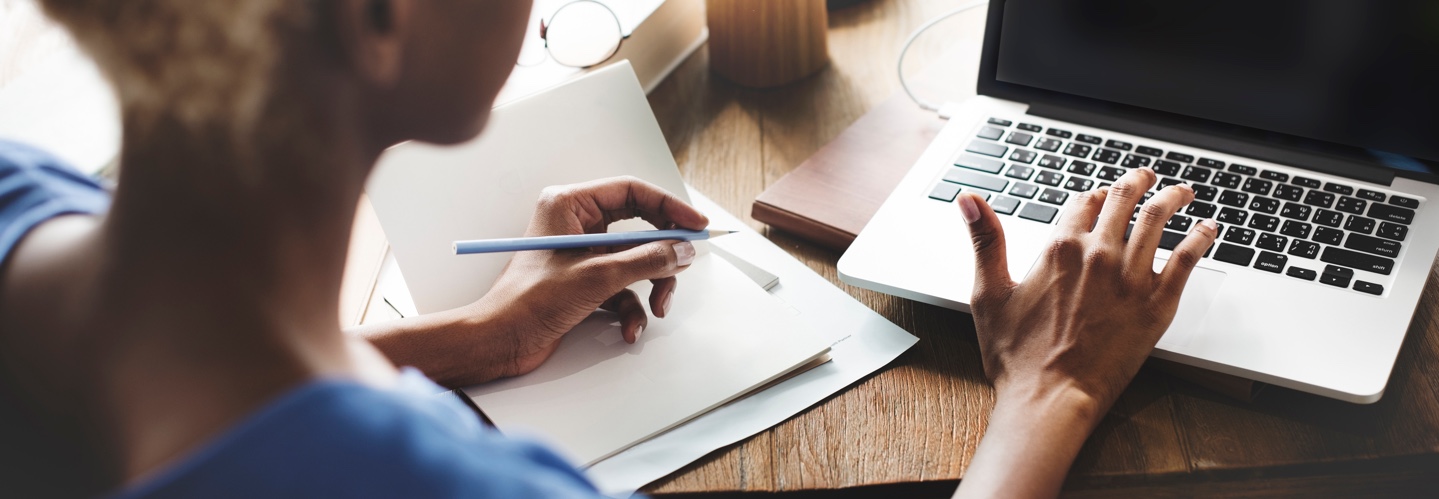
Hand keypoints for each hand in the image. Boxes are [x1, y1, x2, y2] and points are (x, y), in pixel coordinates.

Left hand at [466, 176, 707, 376]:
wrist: (500, 341)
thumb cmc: (529, 301)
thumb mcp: (598, 277)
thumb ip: (646, 260)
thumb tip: (682, 250)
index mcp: (569, 205)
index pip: (632, 192)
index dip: (669, 207)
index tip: (696, 225)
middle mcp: (576, 224)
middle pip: (638, 228)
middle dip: (661, 255)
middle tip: (683, 266)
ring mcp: (581, 254)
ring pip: (635, 262)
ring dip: (650, 287)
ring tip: (656, 308)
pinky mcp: (583, 282)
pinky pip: (622, 288)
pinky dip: (631, 309)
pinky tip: (628, 329)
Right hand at [952, 166, 1217, 498]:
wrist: (1051, 398)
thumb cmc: (1017, 356)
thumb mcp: (988, 293)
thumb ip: (985, 240)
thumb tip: (969, 200)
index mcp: (1059, 248)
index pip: (1082, 202)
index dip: (1091, 195)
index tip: (1098, 195)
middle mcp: (1098, 255)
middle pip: (1123, 200)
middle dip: (1137, 182)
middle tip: (1146, 177)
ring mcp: (1131, 278)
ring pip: (1158, 220)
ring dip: (1172, 198)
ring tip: (1182, 191)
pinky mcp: (1157, 304)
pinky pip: (1187, 259)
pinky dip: (1201, 237)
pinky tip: (1208, 229)